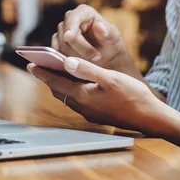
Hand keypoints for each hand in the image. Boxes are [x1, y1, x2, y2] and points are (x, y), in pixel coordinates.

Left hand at [27, 57, 163, 132]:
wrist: (149, 117)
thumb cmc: (133, 95)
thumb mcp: (110, 78)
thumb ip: (87, 70)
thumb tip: (66, 62)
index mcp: (83, 95)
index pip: (55, 82)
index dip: (42, 72)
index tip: (30, 64)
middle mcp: (83, 106)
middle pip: (59, 90)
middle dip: (49, 77)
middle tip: (40, 65)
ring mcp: (89, 112)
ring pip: (68, 95)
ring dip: (60, 84)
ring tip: (55, 70)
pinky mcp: (97, 114)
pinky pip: (78, 100)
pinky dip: (72, 89)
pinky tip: (78, 82)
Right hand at [52, 5, 136, 75]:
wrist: (107, 59)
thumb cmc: (111, 45)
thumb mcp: (113, 38)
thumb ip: (107, 32)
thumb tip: (100, 26)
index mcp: (84, 12)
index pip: (74, 17)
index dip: (70, 27)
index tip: (69, 38)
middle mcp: (70, 19)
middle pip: (66, 33)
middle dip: (79, 48)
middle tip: (96, 57)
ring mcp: (62, 32)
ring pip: (60, 45)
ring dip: (75, 55)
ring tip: (92, 61)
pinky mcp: (57, 44)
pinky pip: (56, 53)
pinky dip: (66, 60)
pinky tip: (78, 65)